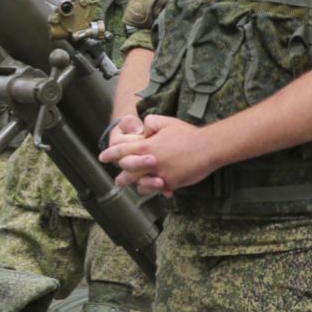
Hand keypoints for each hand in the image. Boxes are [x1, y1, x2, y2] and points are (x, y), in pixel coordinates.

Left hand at [99, 114, 214, 195]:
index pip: (123, 150)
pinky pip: (157, 188)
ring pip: (140, 183)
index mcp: (147, 146)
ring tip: (131, 187)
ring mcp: (160, 174)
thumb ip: (150, 123)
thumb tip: (143, 128)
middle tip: (116, 181)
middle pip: (128, 171)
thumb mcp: (166, 122)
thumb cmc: (188, 134)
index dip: (111, 154)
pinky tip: (150, 188)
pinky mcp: (171, 183)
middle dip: (121, 177)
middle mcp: (150, 162)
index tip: (102, 157)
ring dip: (134, 185)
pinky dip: (153, 188)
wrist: (209, 147)